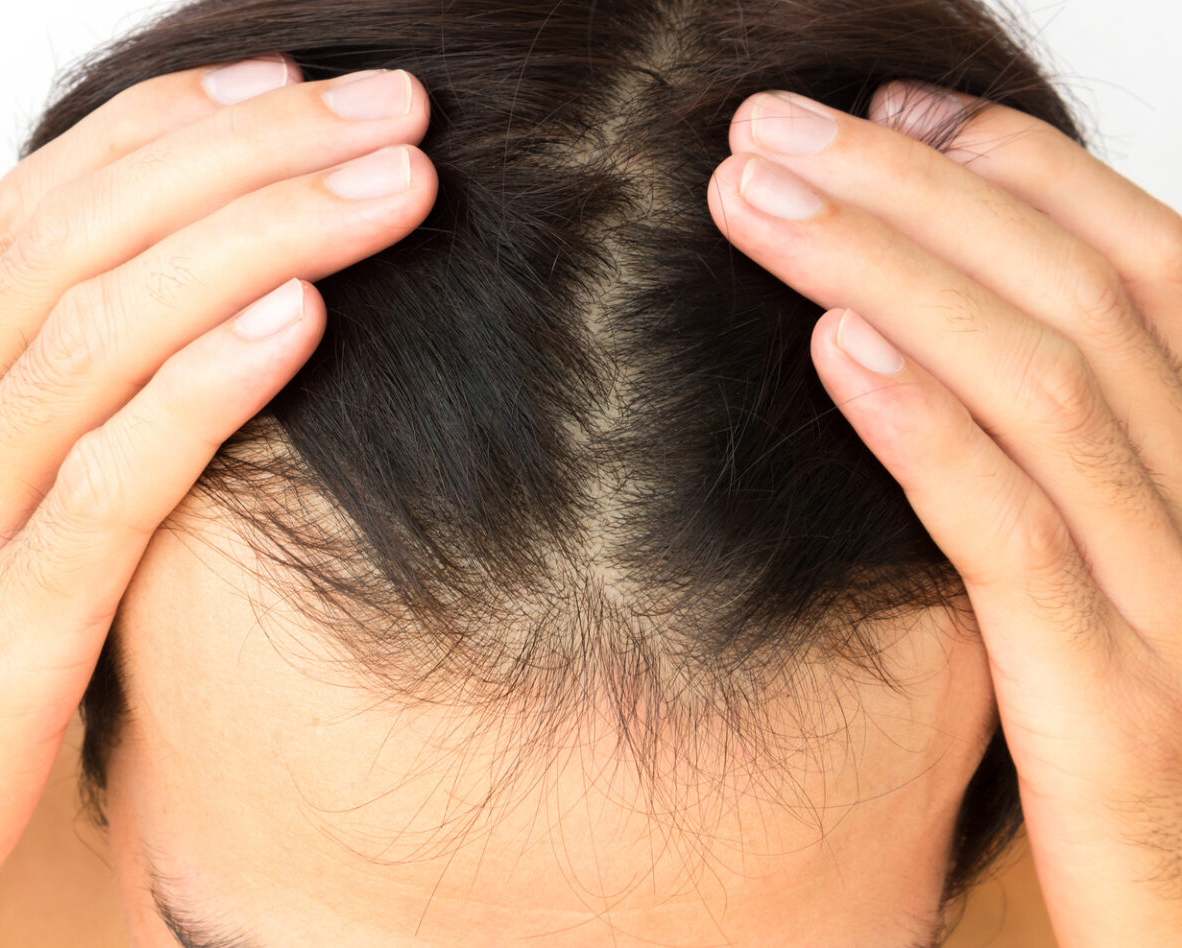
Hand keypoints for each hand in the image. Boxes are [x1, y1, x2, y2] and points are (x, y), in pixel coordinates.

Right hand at [0, 57, 435, 945]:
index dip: (170, 124)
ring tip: (388, 184)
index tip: (291, 82)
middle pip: (86, 236)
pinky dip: (205, 385)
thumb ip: (42, 413)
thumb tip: (185, 320)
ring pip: (98, 332)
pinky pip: (108, 482)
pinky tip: (298, 318)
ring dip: (256, 238)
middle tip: (390, 103)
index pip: (41, 205)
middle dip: (247, 152)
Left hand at [709, 84, 1181, 945]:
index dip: (1016, 169)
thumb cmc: (1142, 746)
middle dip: (914, 187)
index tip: (890, 109)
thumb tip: (923, 334)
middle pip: (1074, 295)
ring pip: (1044, 384)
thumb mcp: (1120, 577)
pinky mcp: (1116, 707)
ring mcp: (1178, 604)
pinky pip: (1015, 532)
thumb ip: (1063, 461)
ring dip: (886, 266)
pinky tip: (832, 342)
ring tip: (756, 197)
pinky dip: (925, 423)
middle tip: (771, 124)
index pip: (1142, 265)